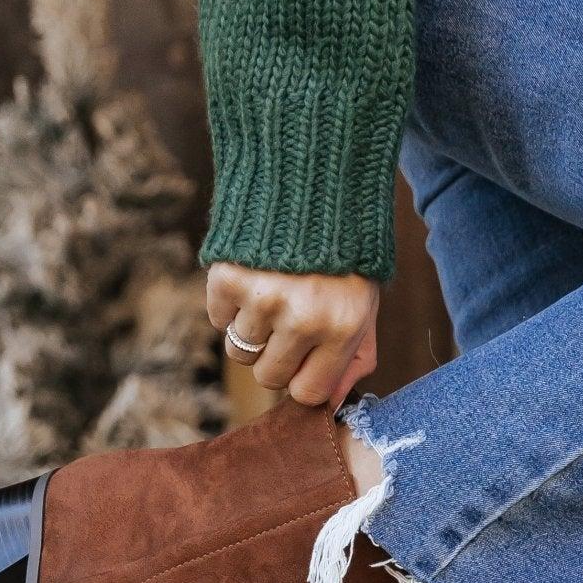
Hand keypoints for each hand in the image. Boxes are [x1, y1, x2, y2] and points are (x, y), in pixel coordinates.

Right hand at [206, 264, 379, 407]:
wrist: (308, 178)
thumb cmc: (342, 254)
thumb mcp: (364, 303)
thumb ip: (354, 357)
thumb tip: (331, 404)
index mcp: (343, 328)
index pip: (307, 393)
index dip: (302, 378)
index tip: (306, 357)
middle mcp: (303, 319)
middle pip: (268, 377)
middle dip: (275, 356)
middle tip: (287, 320)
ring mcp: (263, 299)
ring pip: (240, 351)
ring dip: (251, 328)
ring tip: (272, 291)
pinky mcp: (227, 278)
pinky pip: (218, 319)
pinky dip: (229, 303)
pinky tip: (252, 275)